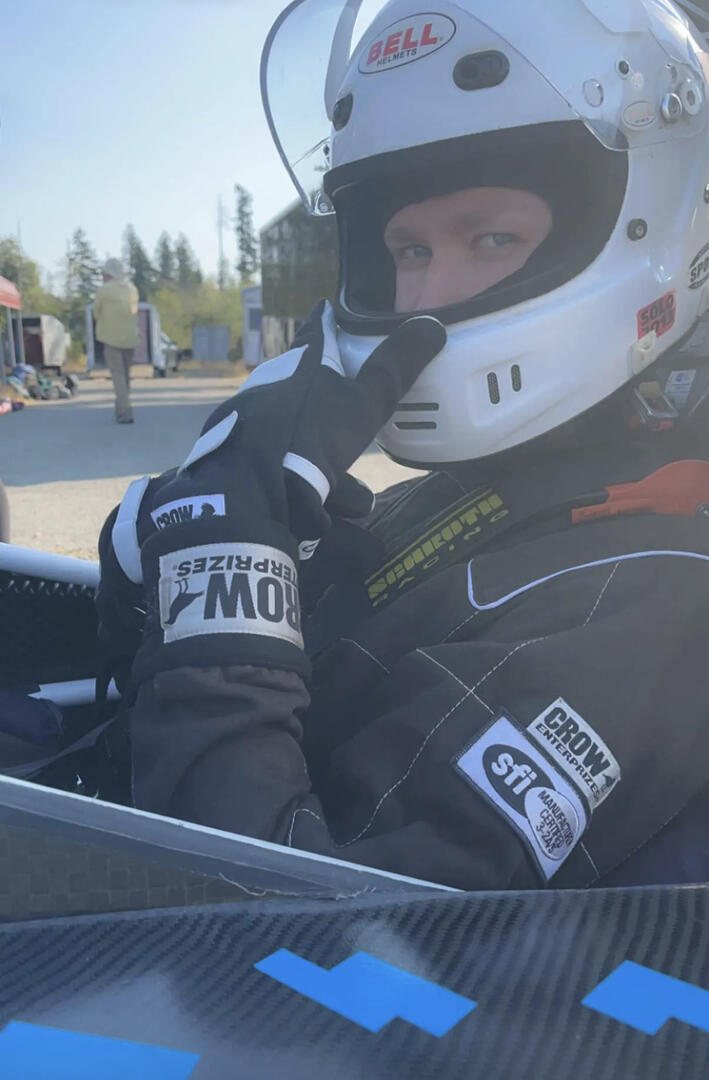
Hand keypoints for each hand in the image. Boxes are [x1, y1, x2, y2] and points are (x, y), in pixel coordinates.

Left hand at [135, 301, 445, 679]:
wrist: (246, 486)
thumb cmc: (310, 434)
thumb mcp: (364, 405)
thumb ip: (395, 370)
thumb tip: (432, 326)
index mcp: (299, 364)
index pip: (318, 329)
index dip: (331, 322)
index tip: (339, 318)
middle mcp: (271, 384)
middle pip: (307, 382)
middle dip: (336, 403)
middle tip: (358, 416)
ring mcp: (252, 418)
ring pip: (298, 433)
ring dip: (327, 459)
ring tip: (356, 496)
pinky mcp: (240, 453)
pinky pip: (281, 464)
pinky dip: (305, 483)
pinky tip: (324, 512)